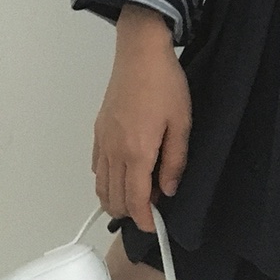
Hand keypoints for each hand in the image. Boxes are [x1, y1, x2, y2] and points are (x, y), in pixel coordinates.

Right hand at [92, 28, 191, 233]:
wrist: (141, 53)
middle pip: (113, 198)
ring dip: (116, 198)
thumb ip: (175, 161)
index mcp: (137, 152)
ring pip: (101, 186)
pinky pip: (97, 167)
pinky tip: (124, 174)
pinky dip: (107, 180)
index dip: (144, 219)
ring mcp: (102, 141)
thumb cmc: (166, 84)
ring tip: (139, 196)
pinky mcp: (98, 131)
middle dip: (131, 212)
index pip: (134, 200)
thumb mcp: (181, 123)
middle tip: (153, 207)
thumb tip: (167, 190)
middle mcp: (114, 151)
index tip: (154, 226)